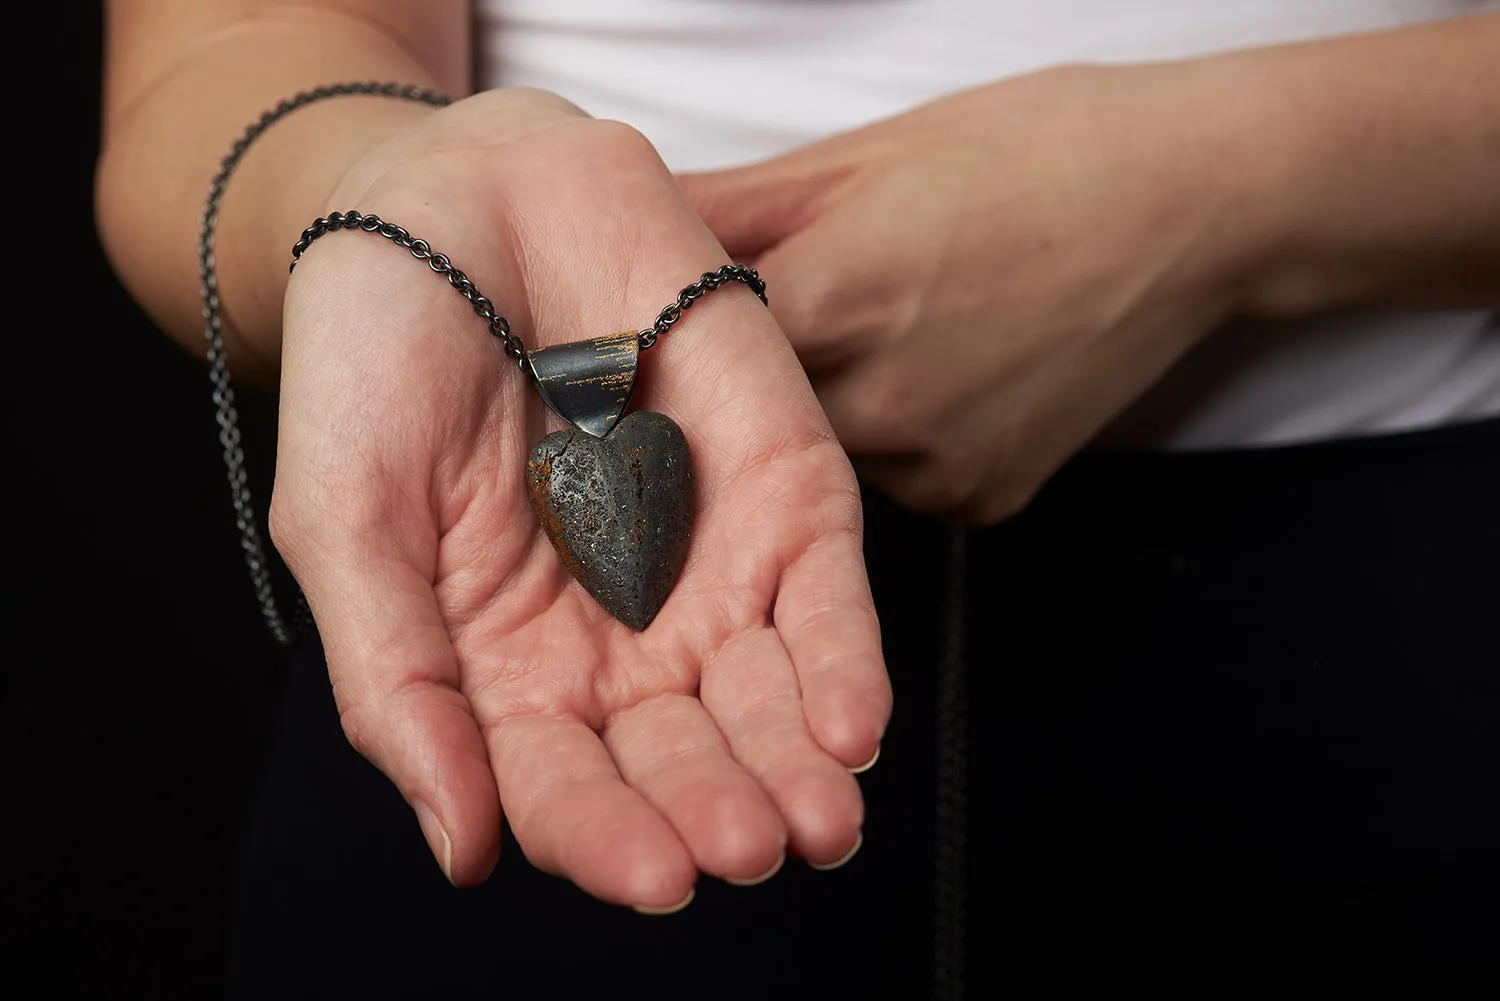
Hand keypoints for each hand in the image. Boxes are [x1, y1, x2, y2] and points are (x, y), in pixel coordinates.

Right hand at [271, 89, 888, 906]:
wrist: (460, 198)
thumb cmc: (378, 361)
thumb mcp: (347, 526)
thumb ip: (399, 684)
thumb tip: (461, 849)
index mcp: (507, 666)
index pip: (564, 784)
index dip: (604, 834)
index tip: (650, 875)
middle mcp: (617, 635)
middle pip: (679, 755)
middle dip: (715, 809)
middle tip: (743, 852)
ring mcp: (706, 562)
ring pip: (766, 694)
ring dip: (795, 764)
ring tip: (816, 824)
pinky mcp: (782, 487)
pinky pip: (824, 589)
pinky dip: (844, 658)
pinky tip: (852, 728)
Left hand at [679, 63, 1272, 521]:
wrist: (1197, 202)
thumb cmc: (1036, 151)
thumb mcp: (865, 153)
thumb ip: (731, 202)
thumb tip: (629, 217)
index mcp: (829, 300)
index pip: (690, 347)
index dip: (677, 328)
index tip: (677, 310)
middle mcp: (875, 404)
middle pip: (756, 413)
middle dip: (755, 374)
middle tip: (804, 307)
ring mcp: (935, 465)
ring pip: (824, 454)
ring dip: (830, 408)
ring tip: (892, 328)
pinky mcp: (983, 500)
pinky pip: (898, 484)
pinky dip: (900, 440)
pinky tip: (945, 372)